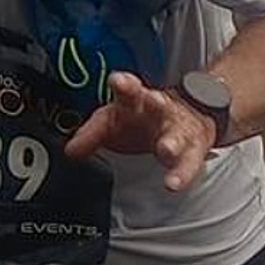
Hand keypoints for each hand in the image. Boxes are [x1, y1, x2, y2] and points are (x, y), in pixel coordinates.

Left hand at [62, 71, 215, 194]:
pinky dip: (182, 174)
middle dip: (156, 102)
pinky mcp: (193, 150)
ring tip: (167, 150)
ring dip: (172, 142)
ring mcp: (178, 129)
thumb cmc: (141, 118)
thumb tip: (71, 150)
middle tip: (154, 101)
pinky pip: (188, 163)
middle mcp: (160, 110)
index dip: (124, 84)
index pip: (129, 89)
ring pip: (177, 134)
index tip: (119, 81)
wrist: (187, 117)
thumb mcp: (112, 122)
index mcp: (136, 99)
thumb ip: (91, 135)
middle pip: (158, 103)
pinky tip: (174, 183)